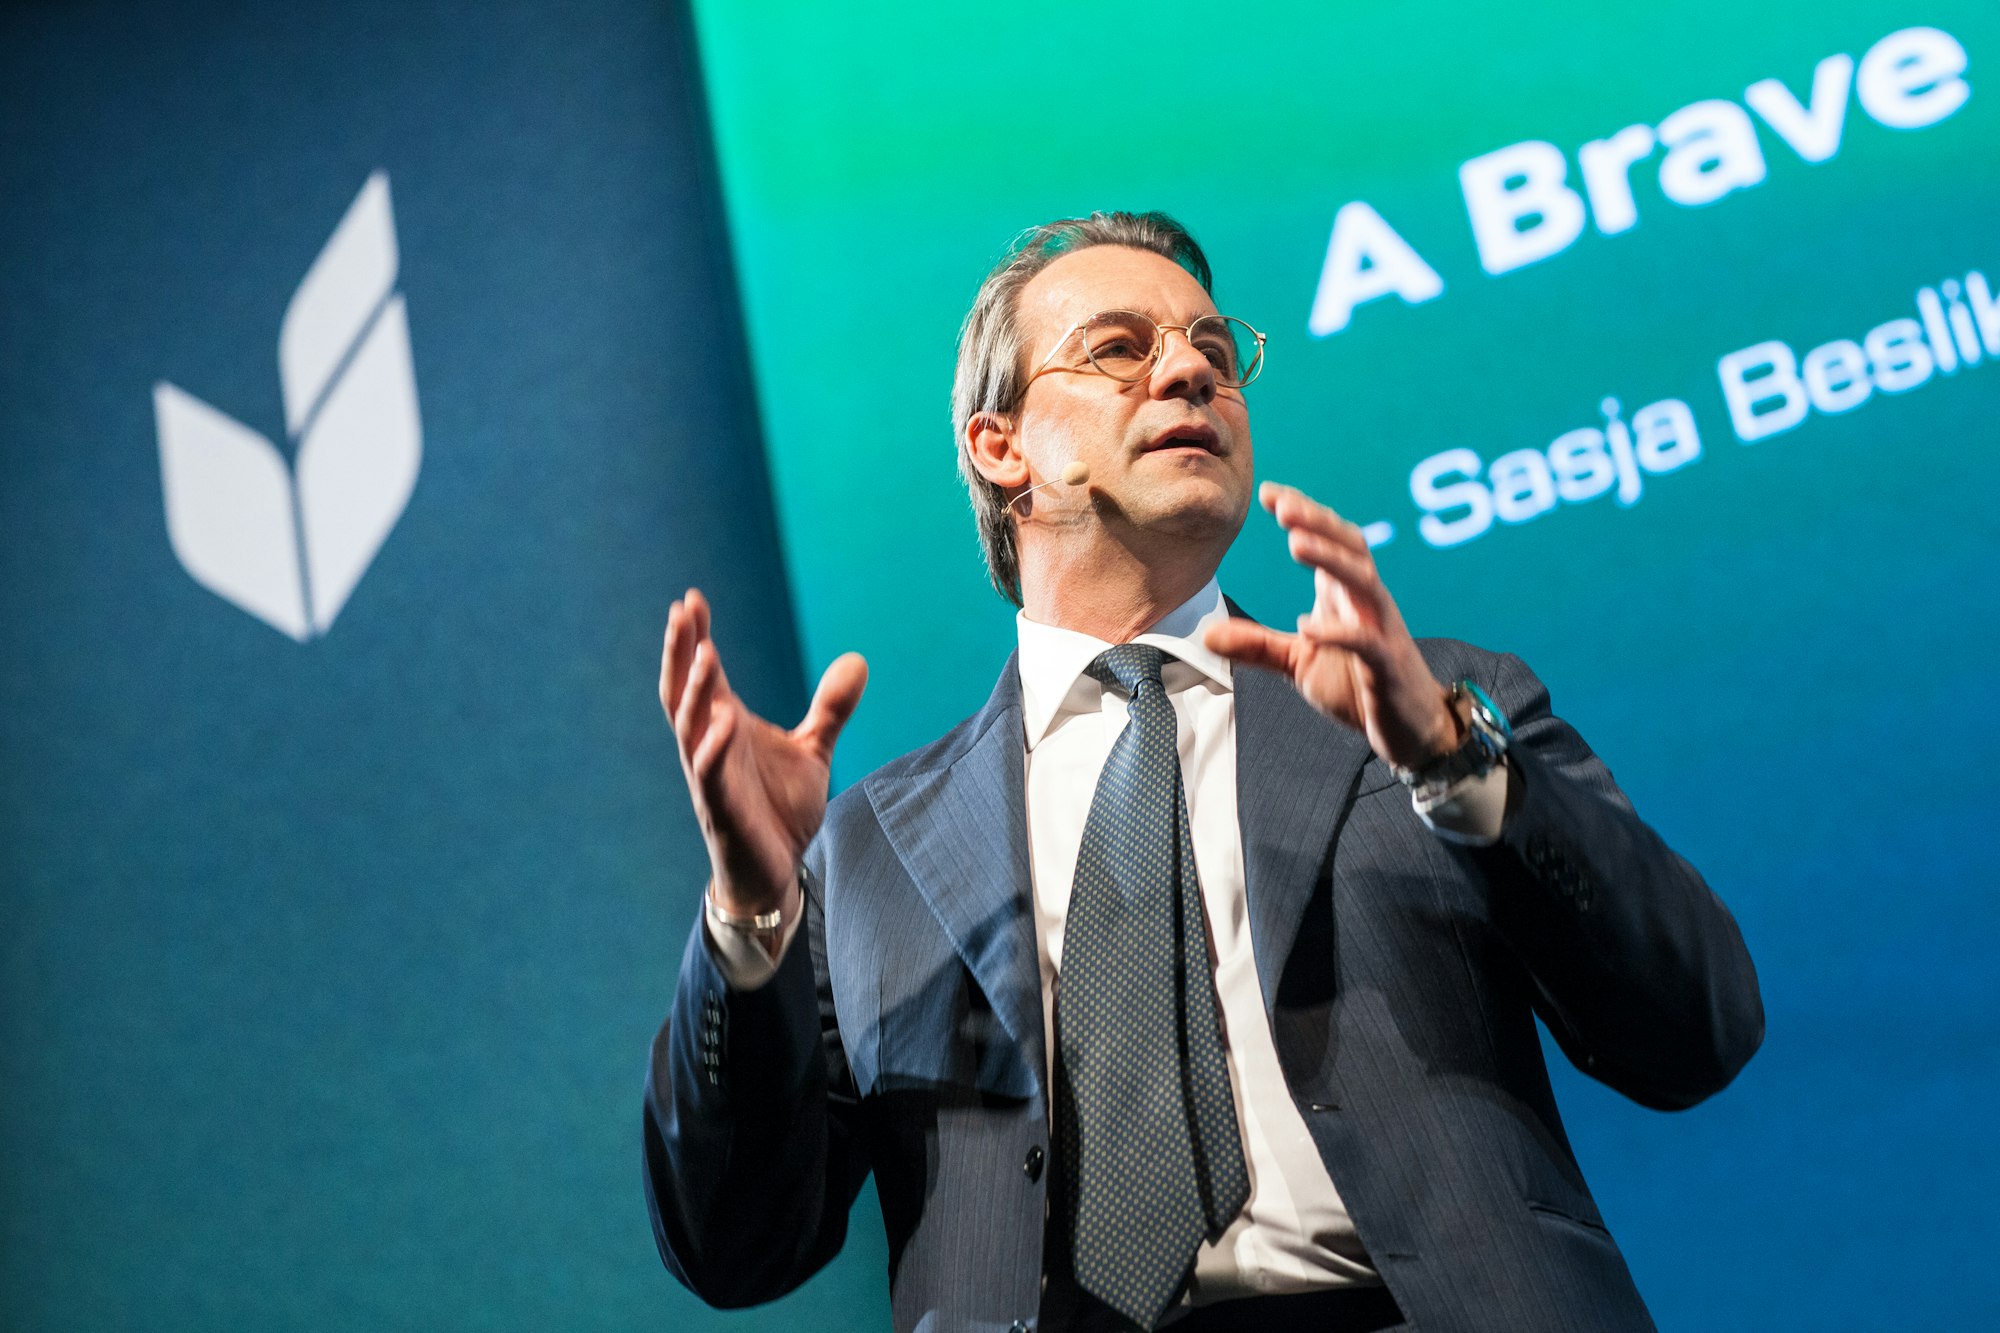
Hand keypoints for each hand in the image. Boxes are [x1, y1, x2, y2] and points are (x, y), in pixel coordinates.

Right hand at [660, 588, 867, 917]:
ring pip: (689, 726)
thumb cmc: (781, 809)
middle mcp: (708, 745)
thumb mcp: (813, 750)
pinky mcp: (720, 809)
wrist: (775, 872)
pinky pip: (708, 773)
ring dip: (695, 690)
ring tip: (706, 651)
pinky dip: (713, 746)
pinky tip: (724, 719)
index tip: (693, 599)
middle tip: (683, 610)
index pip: (704, 674)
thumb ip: (830, 708)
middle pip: (684, 690)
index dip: (696, 637)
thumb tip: (858, 659)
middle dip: (681, 651)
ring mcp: (709, 776)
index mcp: (725, 726)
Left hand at [1204, 482, 1458, 770]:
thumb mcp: (1299, 663)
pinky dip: (1339, 632)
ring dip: (1331, 559)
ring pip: (1363, 581)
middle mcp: (1367, 602)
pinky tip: (1307, 626)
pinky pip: (1366, 641)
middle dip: (1318, 522)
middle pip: (1351, 546)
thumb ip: (1257, 645)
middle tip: (1281, 505)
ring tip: (1294, 544)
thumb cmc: (1357, 686)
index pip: (1331, 539)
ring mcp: (1381, 630)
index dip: (1305, 513)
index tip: (1268, 492)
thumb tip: (1206, 634)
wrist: (1410, 729)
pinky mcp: (1387, 666)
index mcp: (1346, 594)